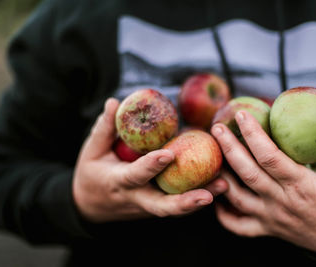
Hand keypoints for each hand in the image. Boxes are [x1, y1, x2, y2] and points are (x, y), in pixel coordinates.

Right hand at [73, 98, 227, 222]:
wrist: (90, 206)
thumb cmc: (91, 174)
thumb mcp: (91, 151)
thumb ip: (104, 129)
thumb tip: (115, 102)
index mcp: (118, 182)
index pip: (136, 175)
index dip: (151, 166)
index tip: (169, 154)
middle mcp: (136, 198)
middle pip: (162, 206)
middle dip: (185, 202)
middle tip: (209, 194)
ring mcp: (147, 206)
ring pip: (175, 208)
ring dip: (200, 200)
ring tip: (225, 186)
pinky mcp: (156, 206)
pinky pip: (178, 203)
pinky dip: (197, 196)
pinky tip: (219, 184)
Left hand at [211, 110, 315, 259]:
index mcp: (301, 186)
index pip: (270, 157)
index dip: (254, 135)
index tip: (242, 115)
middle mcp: (281, 202)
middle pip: (248, 174)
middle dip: (228, 149)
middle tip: (216, 128)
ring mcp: (271, 218)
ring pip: (237, 198)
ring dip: (221, 177)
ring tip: (211, 156)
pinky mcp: (267, 229)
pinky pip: (239, 226)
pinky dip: (224, 214)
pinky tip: (217, 196)